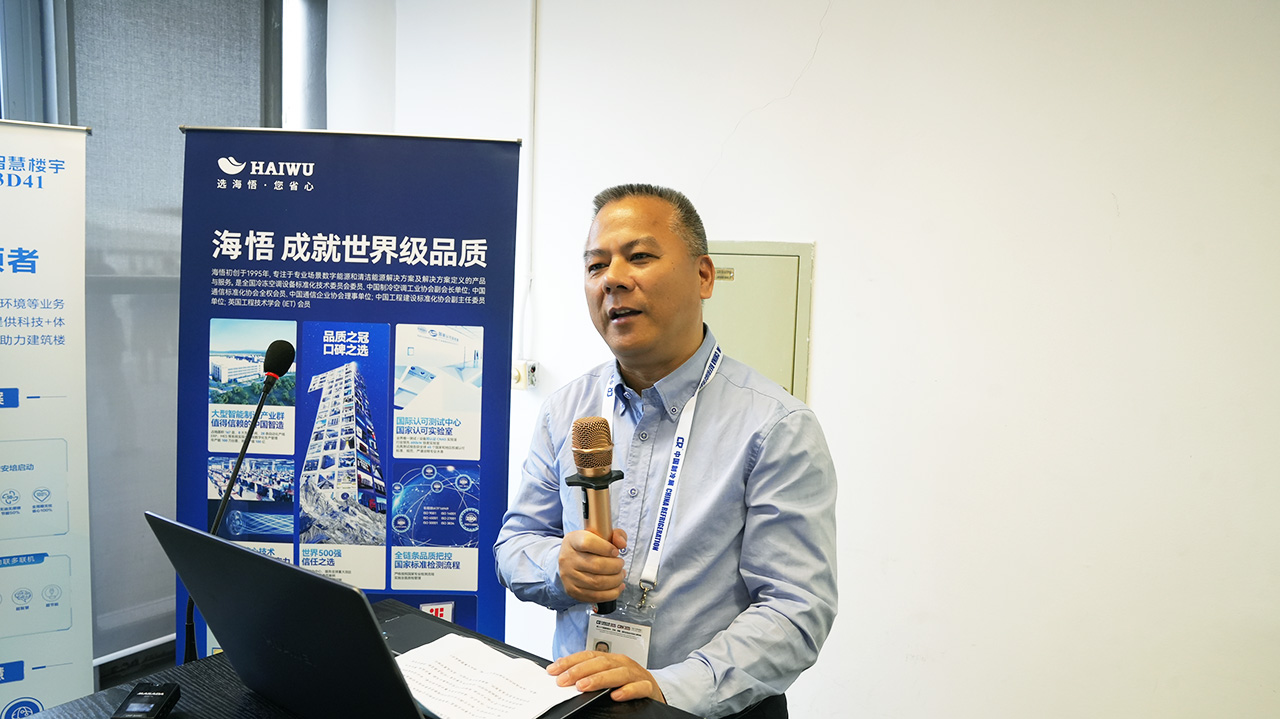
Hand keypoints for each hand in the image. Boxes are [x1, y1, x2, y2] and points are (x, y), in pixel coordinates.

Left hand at [548, 650, 665, 703]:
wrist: (654, 689)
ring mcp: (635, 674)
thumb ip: (589, 674)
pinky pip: (639, 687)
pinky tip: (616, 696)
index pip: (587, 655)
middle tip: (564, 680)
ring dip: (600, 679)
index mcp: (610, 659)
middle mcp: (622, 663)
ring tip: (584, 686)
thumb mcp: (608, 675)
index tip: (553, 670)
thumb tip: (563, 675)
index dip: (570, 662)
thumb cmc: (627, 682)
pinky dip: (628, 690)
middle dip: (580, 670)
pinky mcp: (647, 687)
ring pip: (618, 673)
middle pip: (600, 662)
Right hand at [558, 528, 626, 603]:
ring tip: (620, 574)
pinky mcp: (573, 591)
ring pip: (597, 583)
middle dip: (615, 566)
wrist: (569, 560)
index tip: (615, 551)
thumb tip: (621, 544)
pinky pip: (595, 596)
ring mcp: (569, 577)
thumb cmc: (587, 547)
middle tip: (620, 564)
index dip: (606, 548)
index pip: (588, 543)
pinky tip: (618, 586)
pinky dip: (612, 593)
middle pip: (596, 565)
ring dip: (615, 580)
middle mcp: (568, 559)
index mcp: (573, 541)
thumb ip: (614, 535)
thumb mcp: (599, 534)